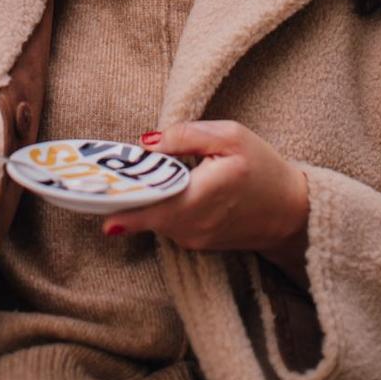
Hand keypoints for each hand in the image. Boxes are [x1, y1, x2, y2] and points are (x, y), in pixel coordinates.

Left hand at [101, 120, 310, 287]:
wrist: (292, 212)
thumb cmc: (264, 168)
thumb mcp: (231, 136)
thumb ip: (187, 136)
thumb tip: (147, 142)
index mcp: (200, 197)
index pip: (147, 204)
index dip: (116, 200)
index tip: (88, 193)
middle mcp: (191, 227)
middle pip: (142, 212)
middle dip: (118, 194)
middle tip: (91, 176)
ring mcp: (192, 239)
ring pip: (151, 218)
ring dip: (137, 198)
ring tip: (119, 174)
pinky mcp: (195, 242)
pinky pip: (164, 223)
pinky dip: (154, 206)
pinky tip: (150, 187)